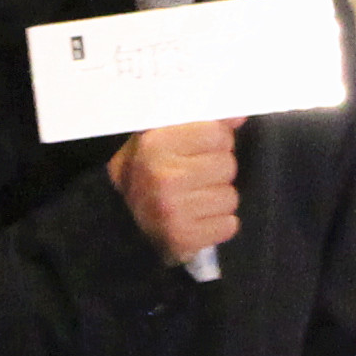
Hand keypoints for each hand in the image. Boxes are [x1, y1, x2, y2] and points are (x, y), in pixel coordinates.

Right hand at [113, 120, 239, 264]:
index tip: (199, 149)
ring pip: (230, 197)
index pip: (218, 134)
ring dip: (217, 199)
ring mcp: (173, 210)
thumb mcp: (161, 137)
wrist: (118, 219)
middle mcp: (164, 176)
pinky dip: (217, 223)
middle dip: (215, 170)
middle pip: (227, 165)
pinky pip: (228, 225)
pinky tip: (196, 218)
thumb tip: (238, 117)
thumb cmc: (145, 172)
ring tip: (193, 199)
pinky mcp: (184, 238)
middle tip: (194, 177)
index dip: (214, 141)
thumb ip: (201, 123)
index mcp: (155, 144)